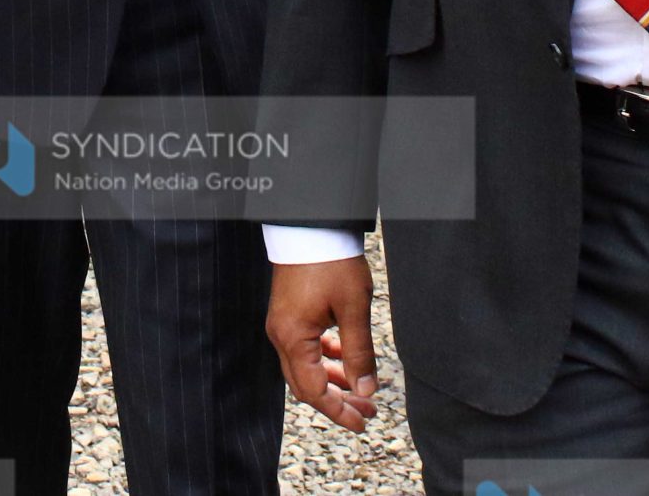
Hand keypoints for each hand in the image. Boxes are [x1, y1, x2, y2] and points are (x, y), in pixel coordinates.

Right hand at [268, 256, 380, 430]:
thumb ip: (359, 352)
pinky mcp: (288, 315)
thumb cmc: (331, 262)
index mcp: (293, 338)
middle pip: (305, 385)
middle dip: (337, 400)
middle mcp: (281, 335)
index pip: (314, 391)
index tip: (362, 422)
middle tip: (367, 410)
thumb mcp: (353, 309)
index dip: (339, 411)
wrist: (311, 227)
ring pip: (304, 368)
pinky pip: (303, 349)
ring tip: (361, 388)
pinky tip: (344, 358)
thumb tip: (365, 389)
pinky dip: (324, 359)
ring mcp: (282, 325)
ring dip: (332, 380)